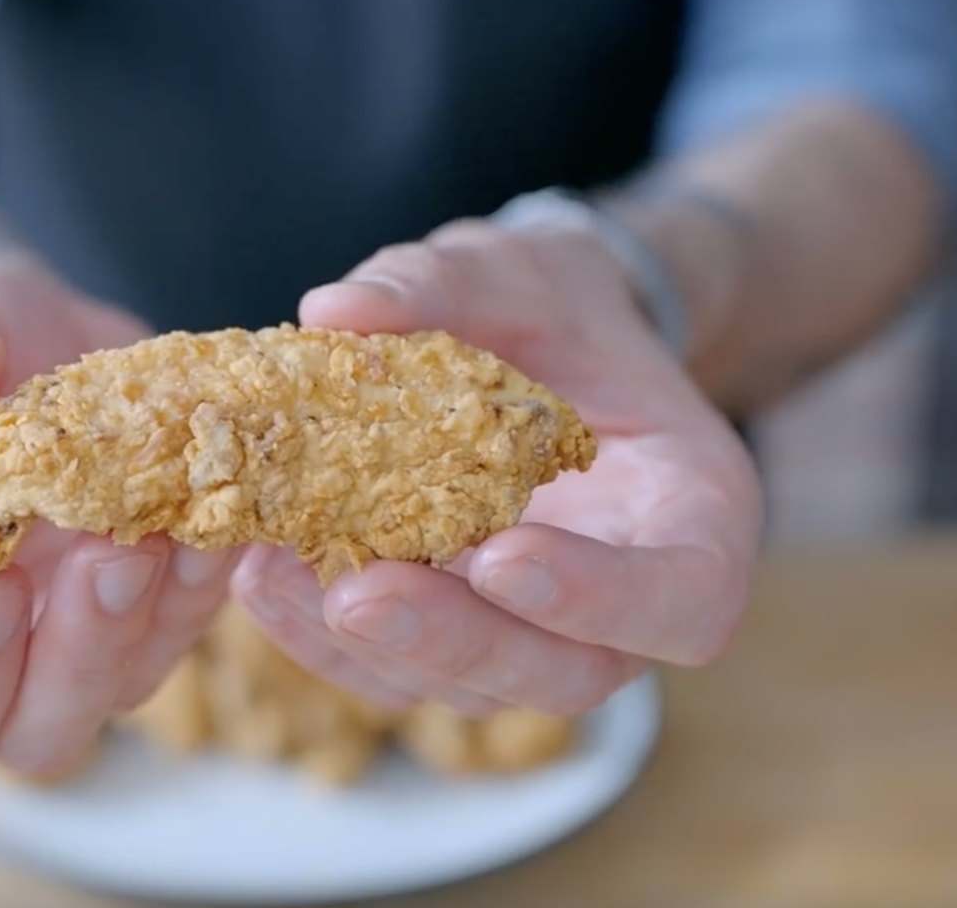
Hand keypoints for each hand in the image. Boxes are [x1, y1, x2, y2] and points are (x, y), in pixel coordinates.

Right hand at [0, 254, 235, 809]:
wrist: (29, 329)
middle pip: (36, 738)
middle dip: (76, 658)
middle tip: (104, 551)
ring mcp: (78, 643)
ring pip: (125, 691)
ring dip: (150, 619)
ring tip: (159, 518)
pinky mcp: (154, 606)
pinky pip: (190, 623)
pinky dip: (205, 573)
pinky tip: (210, 499)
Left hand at [236, 217, 762, 716]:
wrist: (531, 338)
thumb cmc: (550, 305)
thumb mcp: (512, 268)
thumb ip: (439, 283)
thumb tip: (334, 310)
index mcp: (692, 517)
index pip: (679, 600)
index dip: (598, 598)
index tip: (502, 557)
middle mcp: (627, 602)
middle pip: (564, 673)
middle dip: (458, 642)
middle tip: (358, 595)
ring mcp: (540, 633)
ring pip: (471, 687)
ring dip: (373, 647)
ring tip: (279, 574)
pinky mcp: (456, 637)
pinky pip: (398, 669)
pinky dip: (325, 637)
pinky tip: (263, 577)